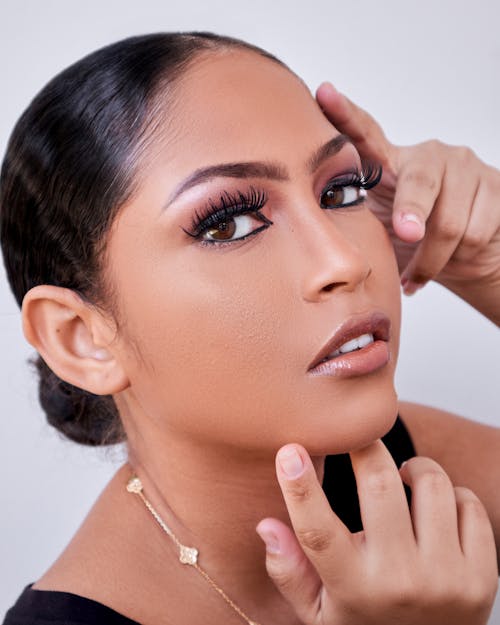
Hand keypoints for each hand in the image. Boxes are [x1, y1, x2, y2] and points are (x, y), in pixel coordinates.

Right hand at [256, 441, 497, 624]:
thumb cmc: (365, 624)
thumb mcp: (318, 612)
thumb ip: (289, 570)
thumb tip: (266, 525)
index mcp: (352, 589)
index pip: (318, 532)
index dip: (300, 487)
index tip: (290, 450)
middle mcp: (400, 583)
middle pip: (380, 486)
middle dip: (365, 447)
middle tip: (358, 438)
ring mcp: (447, 580)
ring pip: (432, 484)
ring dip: (413, 467)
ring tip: (401, 477)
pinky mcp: (484, 576)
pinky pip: (469, 503)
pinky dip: (451, 493)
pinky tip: (434, 507)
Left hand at [316, 83, 499, 308]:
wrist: (469, 258)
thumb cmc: (416, 241)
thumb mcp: (383, 229)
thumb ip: (362, 219)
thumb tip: (319, 227)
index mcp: (392, 164)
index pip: (366, 135)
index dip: (345, 115)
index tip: (324, 92)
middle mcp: (430, 157)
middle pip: (419, 182)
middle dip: (412, 212)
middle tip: (407, 234)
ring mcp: (466, 167)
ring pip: (449, 223)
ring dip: (432, 260)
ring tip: (420, 271)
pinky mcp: (496, 184)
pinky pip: (475, 232)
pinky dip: (457, 262)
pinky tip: (451, 265)